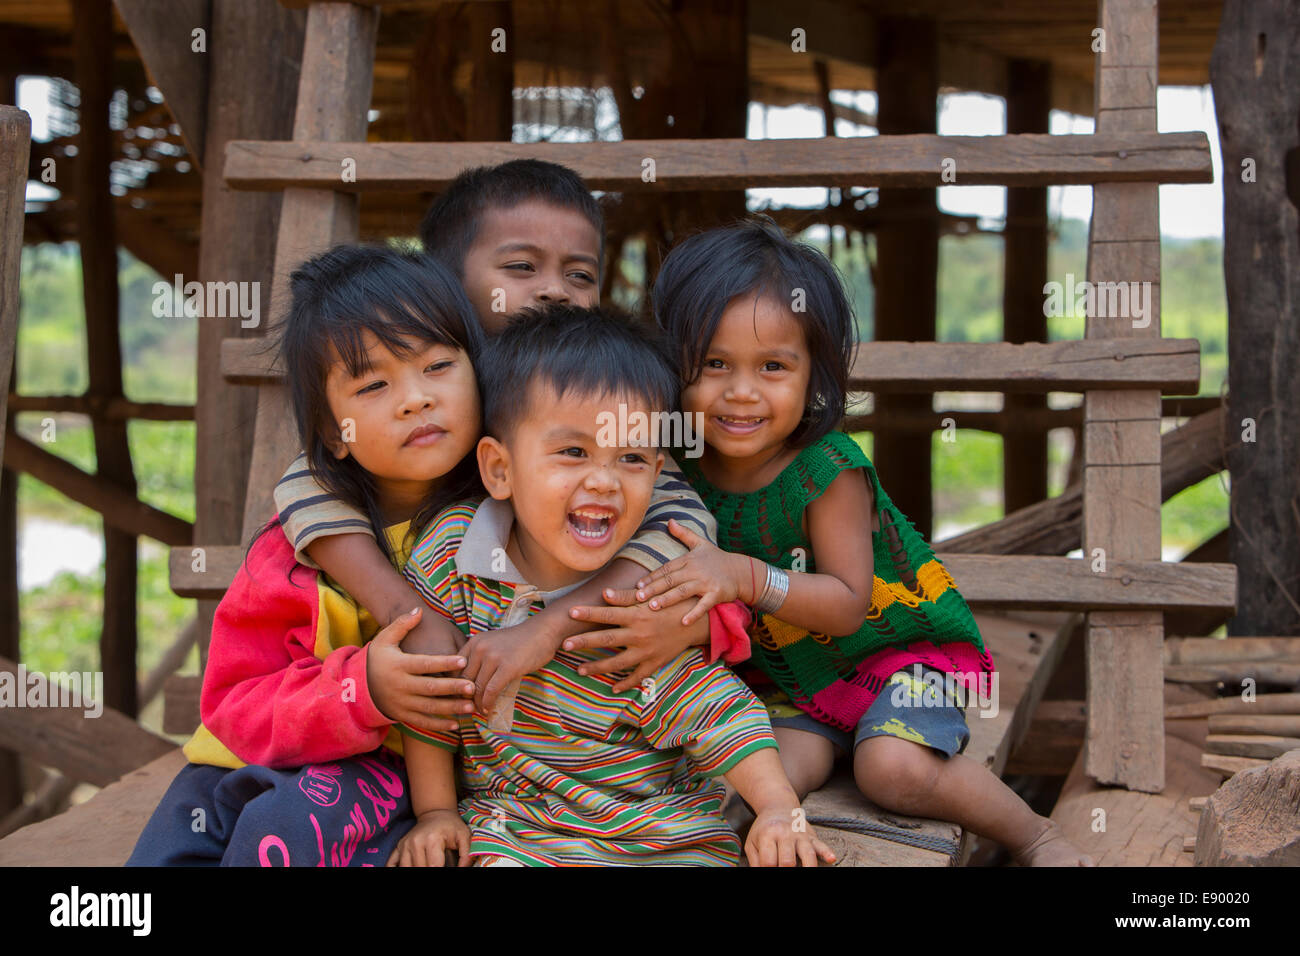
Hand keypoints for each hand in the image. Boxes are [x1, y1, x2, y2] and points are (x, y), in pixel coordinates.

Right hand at [366, 608, 475, 733]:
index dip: (444, 662)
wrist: (359, 685)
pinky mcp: (401, 716)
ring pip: (428, 707)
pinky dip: (438, 725)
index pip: (424, 664)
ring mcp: (400, 703)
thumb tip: (418, 610)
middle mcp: (399, 686)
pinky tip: (456, 724)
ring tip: (471, 706)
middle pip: (430, 688)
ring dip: (451, 708)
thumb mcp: (384, 639)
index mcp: (398, 665)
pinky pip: (421, 722)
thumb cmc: (379, 658)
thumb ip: (401, 624)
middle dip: (452, 688)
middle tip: (473, 687)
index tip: (463, 660)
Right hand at [386, 809, 471, 866]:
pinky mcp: (399, 846)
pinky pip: (391, 863)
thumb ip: (466, 855)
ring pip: (406, 867)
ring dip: (415, 869)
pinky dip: (394, 868)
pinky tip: (403, 867)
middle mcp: (415, 842)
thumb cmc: (451, 826)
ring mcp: (405, 844)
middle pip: (419, 868)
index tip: (443, 868)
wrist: (436, 813)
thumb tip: (463, 870)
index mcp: (432, 840)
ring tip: (425, 865)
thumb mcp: (464, 836)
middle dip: (428, 871)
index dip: (439, 872)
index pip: (433, 867)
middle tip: (437, 865)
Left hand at [461, 613, 562, 714]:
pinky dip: (488, 703)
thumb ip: (480, 657)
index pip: (455, 669)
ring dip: (476, 704)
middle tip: (467, 709)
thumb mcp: (493, 643)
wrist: (542, 632)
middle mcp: (480, 648)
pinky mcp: (507, 667)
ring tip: (479, 712)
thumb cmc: (519, 640)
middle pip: (464, 680)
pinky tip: (488, 710)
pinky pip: (491, 690)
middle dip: (464, 698)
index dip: (455, 686)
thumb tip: (469, 681)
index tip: (460, 698)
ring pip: (477, 687)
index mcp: (474, 642)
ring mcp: (493, 657)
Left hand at [563, 592, 708, 692]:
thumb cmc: (671, 605)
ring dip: (598, 667)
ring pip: (618, 662)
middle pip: (607, 639)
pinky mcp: (655, 663)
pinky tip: (612, 688)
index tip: (570, 612)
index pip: (607, 613)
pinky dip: (626, 683)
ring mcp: (646, 651)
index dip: (588, 613)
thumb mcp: (650, 598)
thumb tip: (604, 593)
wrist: (697, 622)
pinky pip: (638, 676)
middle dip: (584, 642)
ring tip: (580, 670)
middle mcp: (639, 634)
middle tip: (564, 646)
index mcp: (636, 615)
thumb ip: (626, 597)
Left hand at [632, 519, 752, 625]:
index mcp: (689, 560)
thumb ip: (684, 533)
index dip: (652, 576)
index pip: (666, 568)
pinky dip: (694, 613)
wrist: (742, 570)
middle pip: (671, 580)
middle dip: (654, 588)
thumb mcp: (701, 543)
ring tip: (653, 607)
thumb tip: (669, 520)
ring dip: (668, 599)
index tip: (638, 585)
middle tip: (637, 597)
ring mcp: (706, 582)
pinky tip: (683, 622)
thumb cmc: (718, 558)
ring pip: (683, 591)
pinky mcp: (717, 593)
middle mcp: (695, 570)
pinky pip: (703, 605)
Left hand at [745, 808, 835, 867]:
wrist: (778, 807)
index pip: (768, 862)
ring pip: (807, 854)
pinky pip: (821, 845)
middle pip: (787, 861)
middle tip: (784, 871)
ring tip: (807, 874)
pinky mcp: (811, 837)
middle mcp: (785, 834)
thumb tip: (760, 874)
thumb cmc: (764, 830)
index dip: (769, 871)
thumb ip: (755, 862)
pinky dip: (826, 852)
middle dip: (786, 870)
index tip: (769, 873)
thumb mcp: (752, 842)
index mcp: (767, 836)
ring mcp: (800, 835)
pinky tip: (831, 859)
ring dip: (807, 868)